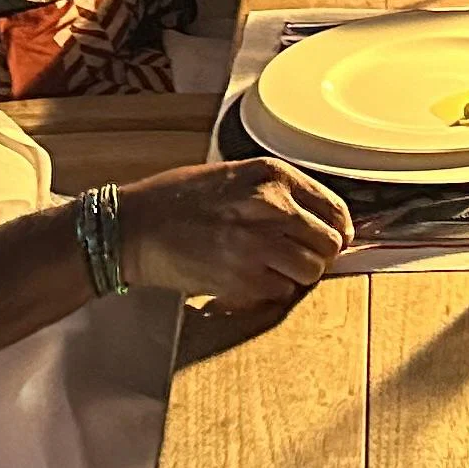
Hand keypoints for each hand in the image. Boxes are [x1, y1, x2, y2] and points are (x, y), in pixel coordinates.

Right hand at [114, 160, 349, 311]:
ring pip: (310, 272)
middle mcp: (271, 206)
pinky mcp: (241, 278)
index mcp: (272, 175)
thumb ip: (276, 194)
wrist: (131, 226)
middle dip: (316, 255)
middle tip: (293, 258)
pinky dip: (269, 291)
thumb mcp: (233, 177)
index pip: (334, 210)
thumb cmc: (176, 200)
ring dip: (294, 276)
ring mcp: (258, 244)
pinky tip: (246, 280)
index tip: (330, 241)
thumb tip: (315, 221)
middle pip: (328, 244)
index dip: (336, 231)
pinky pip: (280, 292)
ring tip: (268, 270)